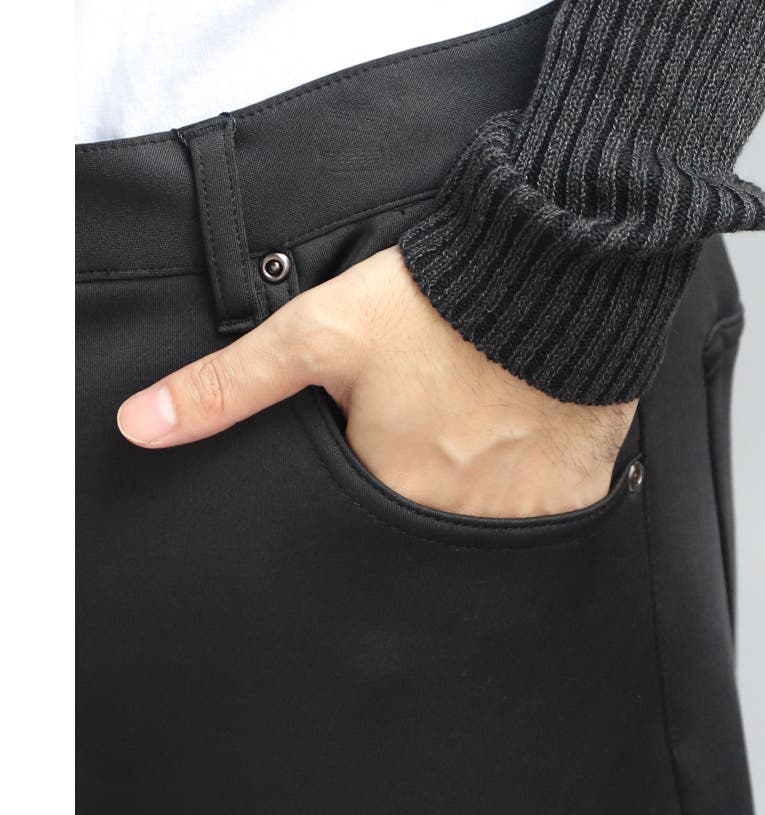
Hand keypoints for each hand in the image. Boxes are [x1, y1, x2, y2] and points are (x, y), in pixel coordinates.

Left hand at [117, 247, 636, 517]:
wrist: (556, 275)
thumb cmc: (436, 307)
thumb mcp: (320, 335)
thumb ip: (230, 386)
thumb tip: (139, 428)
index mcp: (388, 489)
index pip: (350, 519)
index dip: (357, 472)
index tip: (377, 437)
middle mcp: (453, 521)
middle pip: (410, 530)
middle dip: (410, 488)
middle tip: (429, 429)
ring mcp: (517, 517)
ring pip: (472, 531)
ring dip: (465, 493)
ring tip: (471, 432)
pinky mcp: (567, 500)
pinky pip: (533, 524)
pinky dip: (518, 494)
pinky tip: (516, 447)